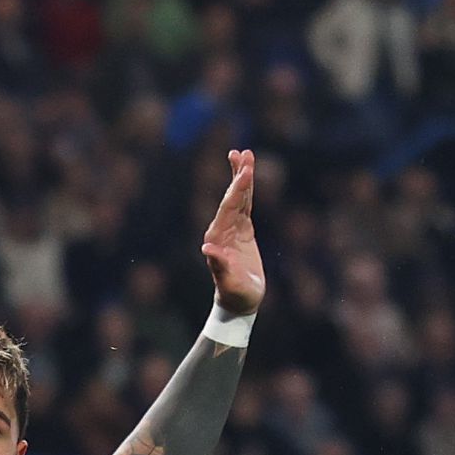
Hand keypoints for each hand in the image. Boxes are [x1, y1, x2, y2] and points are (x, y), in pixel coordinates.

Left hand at [200, 146, 262, 316]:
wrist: (238, 301)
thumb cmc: (235, 293)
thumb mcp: (229, 282)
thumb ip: (220, 265)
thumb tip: (208, 248)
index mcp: (218, 237)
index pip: (228, 208)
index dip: (237, 189)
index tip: (246, 172)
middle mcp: (222, 229)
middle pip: (231, 197)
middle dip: (238, 175)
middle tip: (243, 153)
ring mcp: (232, 227)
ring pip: (238, 197)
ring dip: (241, 176)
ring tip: (244, 154)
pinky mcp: (242, 229)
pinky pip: (245, 204)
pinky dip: (247, 189)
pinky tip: (247, 175)